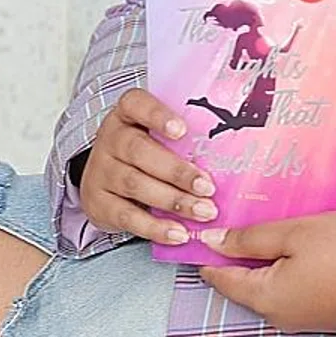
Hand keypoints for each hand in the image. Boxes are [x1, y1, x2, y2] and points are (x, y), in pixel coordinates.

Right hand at [79, 88, 217, 244]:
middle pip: (139, 151)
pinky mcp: (98, 203)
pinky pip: (127, 217)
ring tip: (203, 211)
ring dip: (174, 201)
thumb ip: (184, 136)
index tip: (183, 130)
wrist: (102, 180)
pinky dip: (155, 227)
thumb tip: (237, 147)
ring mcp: (101, 171)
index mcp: (127, 114)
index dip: (158, 115)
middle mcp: (110, 139)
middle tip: (208, 187)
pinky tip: (178, 233)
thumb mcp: (154, 135)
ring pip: (135, 184)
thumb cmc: (143, 153)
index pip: (136, 104)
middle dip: (177, 171)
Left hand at [198, 213, 335, 335]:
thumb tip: (215, 241)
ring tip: (280, 220)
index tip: (200, 230)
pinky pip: (307, 285)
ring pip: (281, 281)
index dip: (210, 253)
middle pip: (252, 281)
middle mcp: (287, 316)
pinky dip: (303, 264)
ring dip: (277, 254)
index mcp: (270, 299)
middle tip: (240, 215)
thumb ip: (252, 237)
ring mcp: (313, 317)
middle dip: (245, 250)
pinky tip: (315, 238)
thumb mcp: (297, 232)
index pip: (224, 278)